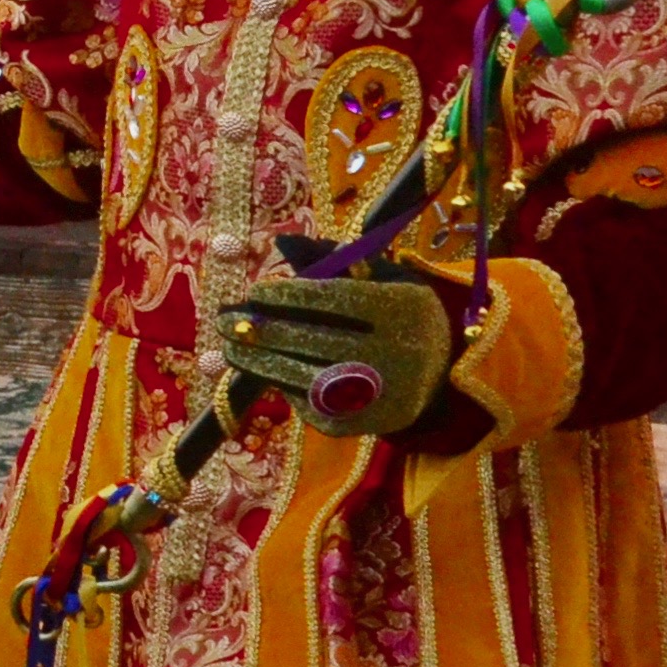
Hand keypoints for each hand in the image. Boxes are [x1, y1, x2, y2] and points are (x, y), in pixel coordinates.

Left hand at [218, 265, 458, 437]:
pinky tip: (260, 370)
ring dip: (259, 363)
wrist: (442, 378)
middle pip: (315, 340)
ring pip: (305, 377)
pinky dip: (282, 386)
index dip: (291, 296)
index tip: (256, 291)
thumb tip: (283, 241)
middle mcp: (396, 354)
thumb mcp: (384, 280)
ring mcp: (379, 395)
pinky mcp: (360, 425)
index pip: (336, 300)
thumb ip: (335, 260)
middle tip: (224, 320)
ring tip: (229, 347)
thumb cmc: (401, 316)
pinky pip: (309, 404)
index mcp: (404, 310)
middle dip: (264, 330)